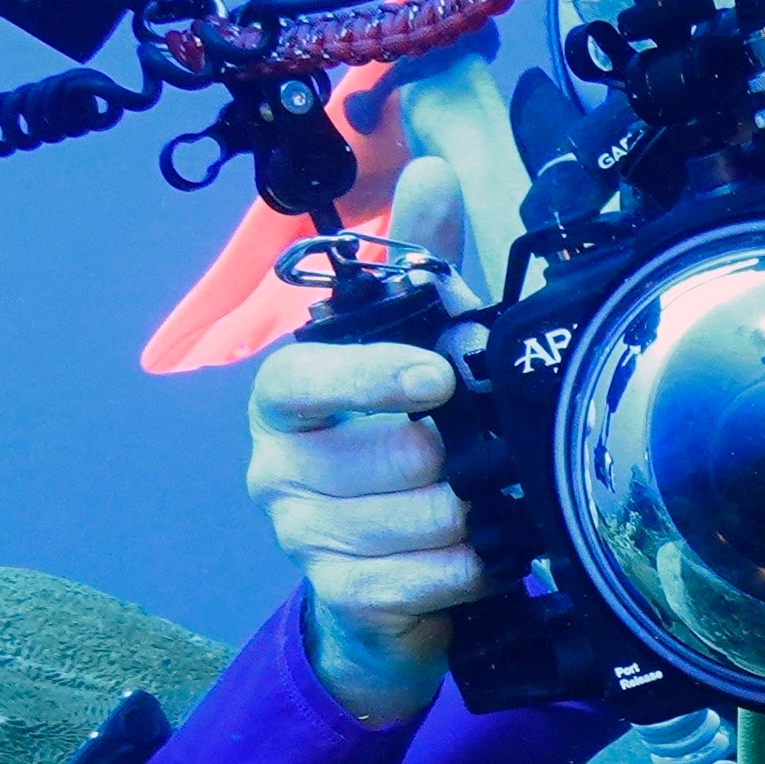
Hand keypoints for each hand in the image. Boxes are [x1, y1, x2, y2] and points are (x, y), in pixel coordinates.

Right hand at [244, 157, 486, 724]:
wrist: (394, 579)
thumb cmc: (406, 444)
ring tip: (488, 508)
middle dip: (457, 462)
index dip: (369, 375)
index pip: (301, 376)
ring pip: (412, 520)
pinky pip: (419, 580)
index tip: (438, 380)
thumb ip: (419, 265)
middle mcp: (276, 464)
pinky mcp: (337, 593)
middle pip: (384, 456)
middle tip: (488, 461)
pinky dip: (468, 570)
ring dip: (471, 516)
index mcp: (287, 397)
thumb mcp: (419, 347)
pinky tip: (484, 559)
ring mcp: (299, 533)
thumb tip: (433, 169)